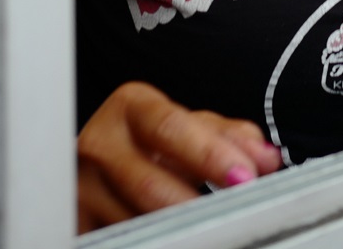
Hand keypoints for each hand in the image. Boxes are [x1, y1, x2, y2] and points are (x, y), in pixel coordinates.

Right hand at [77, 81, 284, 230]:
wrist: (98, 163)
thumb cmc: (151, 142)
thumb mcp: (190, 128)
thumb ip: (230, 138)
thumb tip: (267, 158)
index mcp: (132, 107)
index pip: (172, 128)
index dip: (210, 155)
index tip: (244, 177)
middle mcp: (99, 143)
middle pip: (149, 182)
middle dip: (194, 204)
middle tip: (230, 216)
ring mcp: (81, 187)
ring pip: (133, 221)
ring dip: (173, 231)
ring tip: (204, 233)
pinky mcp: (75, 222)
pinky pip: (116, 239)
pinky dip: (152, 241)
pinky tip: (173, 240)